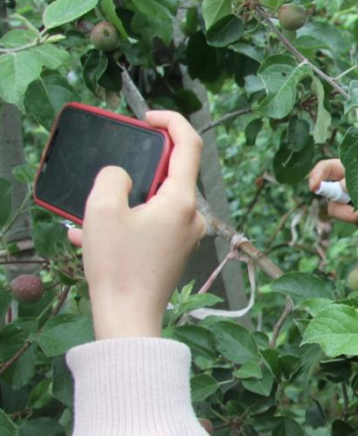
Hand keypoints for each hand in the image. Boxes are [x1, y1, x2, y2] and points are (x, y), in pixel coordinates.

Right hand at [68, 111, 206, 339]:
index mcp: (182, 201)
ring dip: (123, 200)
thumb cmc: (118, 267)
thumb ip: (112, 177)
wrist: (128, 318)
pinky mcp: (174, 251)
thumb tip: (121, 176)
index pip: (189, 144)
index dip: (170, 121)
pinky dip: (123, 223)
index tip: (147, 117)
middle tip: (110, 175)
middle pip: (170, 173)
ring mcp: (185, 235)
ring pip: (154, 201)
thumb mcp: (102, 210)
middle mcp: (192, 216)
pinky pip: (149, 224)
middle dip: (137, 168)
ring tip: (90, 215)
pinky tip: (88, 235)